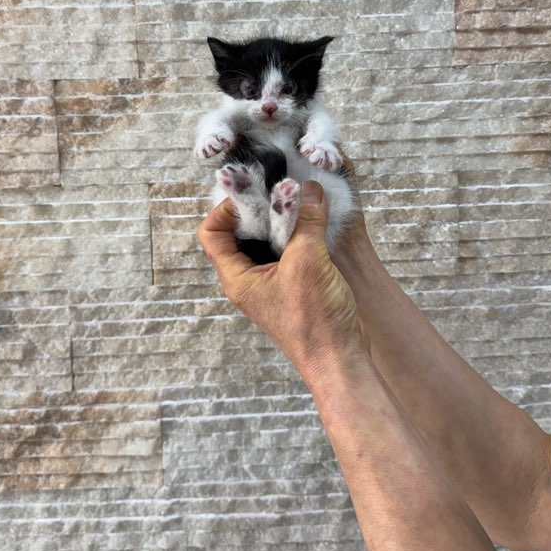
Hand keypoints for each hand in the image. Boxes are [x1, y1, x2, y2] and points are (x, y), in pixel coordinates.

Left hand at [197, 180, 371, 386]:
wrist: (339, 360)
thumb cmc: (316, 323)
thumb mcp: (309, 262)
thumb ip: (306, 221)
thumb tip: (309, 189)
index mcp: (238, 277)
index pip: (211, 233)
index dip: (226, 208)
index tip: (254, 193)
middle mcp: (248, 279)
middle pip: (238, 232)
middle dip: (257, 208)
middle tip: (278, 189)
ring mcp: (269, 283)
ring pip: (265, 241)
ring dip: (279, 219)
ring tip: (298, 200)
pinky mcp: (291, 285)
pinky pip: (285, 251)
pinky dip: (296, 232)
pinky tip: (314, 220)